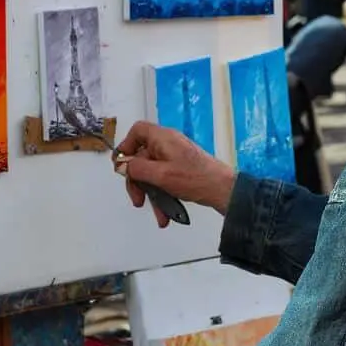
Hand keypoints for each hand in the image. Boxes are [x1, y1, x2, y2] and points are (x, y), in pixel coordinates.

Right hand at [114, 121, 235, 227]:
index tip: (122, 165)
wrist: (222, 190)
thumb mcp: (160, 175)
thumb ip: (137, 169)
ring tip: (158, 213)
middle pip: (142, 157)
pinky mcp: (182, 169)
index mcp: (163, 138)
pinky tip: (166, 214)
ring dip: (152, 194)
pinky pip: (164, 180)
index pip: (138, 131)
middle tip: (137, 199)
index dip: (126, 146)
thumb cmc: (194, 178)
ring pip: (153, 173)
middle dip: (138, 181)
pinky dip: (163, 195)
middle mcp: (168, 144)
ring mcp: (175, 157)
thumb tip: (122, 165)